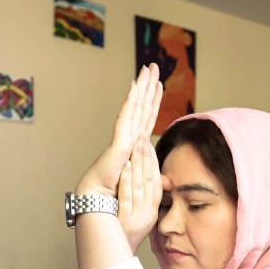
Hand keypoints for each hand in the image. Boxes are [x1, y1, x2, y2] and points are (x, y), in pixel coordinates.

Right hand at [74, 64, 163, 198]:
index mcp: (135, 145)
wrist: (102, 202)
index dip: (154, 100)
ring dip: (143, 86)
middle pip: (143, 106)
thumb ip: (154, 177)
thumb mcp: (143, 183)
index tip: (159, 84)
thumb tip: (167, 181)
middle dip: (148, 85)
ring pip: (136, 106)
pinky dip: (131, 101)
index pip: (148, 118)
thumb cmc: (117, 196)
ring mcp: (124, 137)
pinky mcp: (120, 142)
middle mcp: (129, 137)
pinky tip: (134, 86)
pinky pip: (126, 117)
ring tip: (148, 68)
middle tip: (153, 66)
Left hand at [117, 137, 166, 252]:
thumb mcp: (141, 219)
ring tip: (136, 145)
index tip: (148, 144)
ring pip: (141, 185)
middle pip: (150, 180)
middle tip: (142, 137)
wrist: (113, 260)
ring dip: (139, 164)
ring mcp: (137, 217)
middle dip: (147, 157)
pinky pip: (128, 197)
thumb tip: (163, 182)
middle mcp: (147, 214)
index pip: (155, 182)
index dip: (153, 162)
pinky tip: (125, 166)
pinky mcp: (125, 221)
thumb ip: (149, 199)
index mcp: (151, 212)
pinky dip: (127, 180)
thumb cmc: (122, 238)